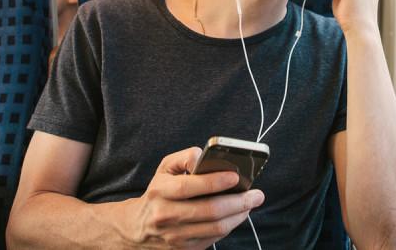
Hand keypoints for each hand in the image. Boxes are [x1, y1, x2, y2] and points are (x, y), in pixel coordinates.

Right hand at [125, 147, 264, 248]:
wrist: (138, 228)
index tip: (235, 176)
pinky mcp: (184, 249)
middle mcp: (166, 215)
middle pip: (210, 210)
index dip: (214, 181)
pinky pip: (214, 238)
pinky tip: (237, 215)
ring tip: (251, 203)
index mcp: (161, 191)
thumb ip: (184, 157)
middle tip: (257, 194)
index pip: (189, 186)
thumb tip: (204, 156)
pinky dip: (230, 226)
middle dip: (239, 201)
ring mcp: (175, 236)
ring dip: (239, 215)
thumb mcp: (165, 169)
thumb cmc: (159, 192)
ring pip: (216, 227)